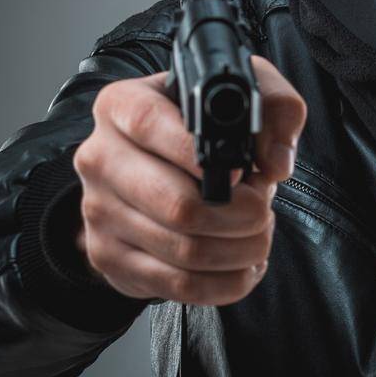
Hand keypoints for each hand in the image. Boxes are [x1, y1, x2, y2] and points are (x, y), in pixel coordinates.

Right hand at [71, 55, 306, 305]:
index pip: (152, 126)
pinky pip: (180, 285)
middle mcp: (100, 158)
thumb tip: (276, 163)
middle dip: (243, 213)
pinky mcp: (110, 257)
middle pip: (178, 205)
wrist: (157, 163)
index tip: (243, 171)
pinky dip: (229, 281)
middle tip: (263, 205)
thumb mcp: (245, 91)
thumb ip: (277, 107)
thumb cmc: (206, 123)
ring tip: (258, 229)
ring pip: (185, 251)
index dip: (205, 156)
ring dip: (242, 248)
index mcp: (121, 105)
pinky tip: (245, 262)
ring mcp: (98, 212)